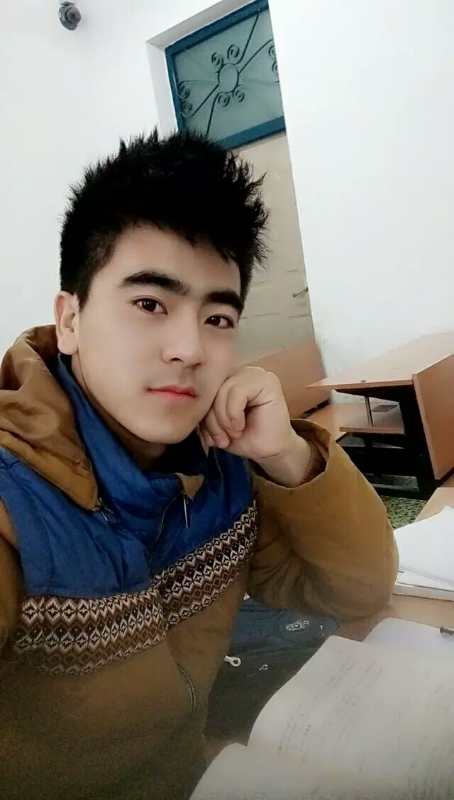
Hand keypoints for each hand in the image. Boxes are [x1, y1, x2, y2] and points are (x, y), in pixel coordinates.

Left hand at [199, 366, 312, 485]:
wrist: (270, 451)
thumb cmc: (244, 438)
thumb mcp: (216, 424)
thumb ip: (204, 410)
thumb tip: (188, 403)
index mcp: (228, 380)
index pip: (204, 389)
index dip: (203, 414)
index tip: (210, 438)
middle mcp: (241, 373)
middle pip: (212, 389)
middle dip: (212, 419)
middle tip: (221, 440)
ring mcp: (255, 374)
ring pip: (223, 391)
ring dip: (223, 419)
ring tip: (233, 434)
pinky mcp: (266, 380)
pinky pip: (237, 392)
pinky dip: (234, 414)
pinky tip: (241, 426)